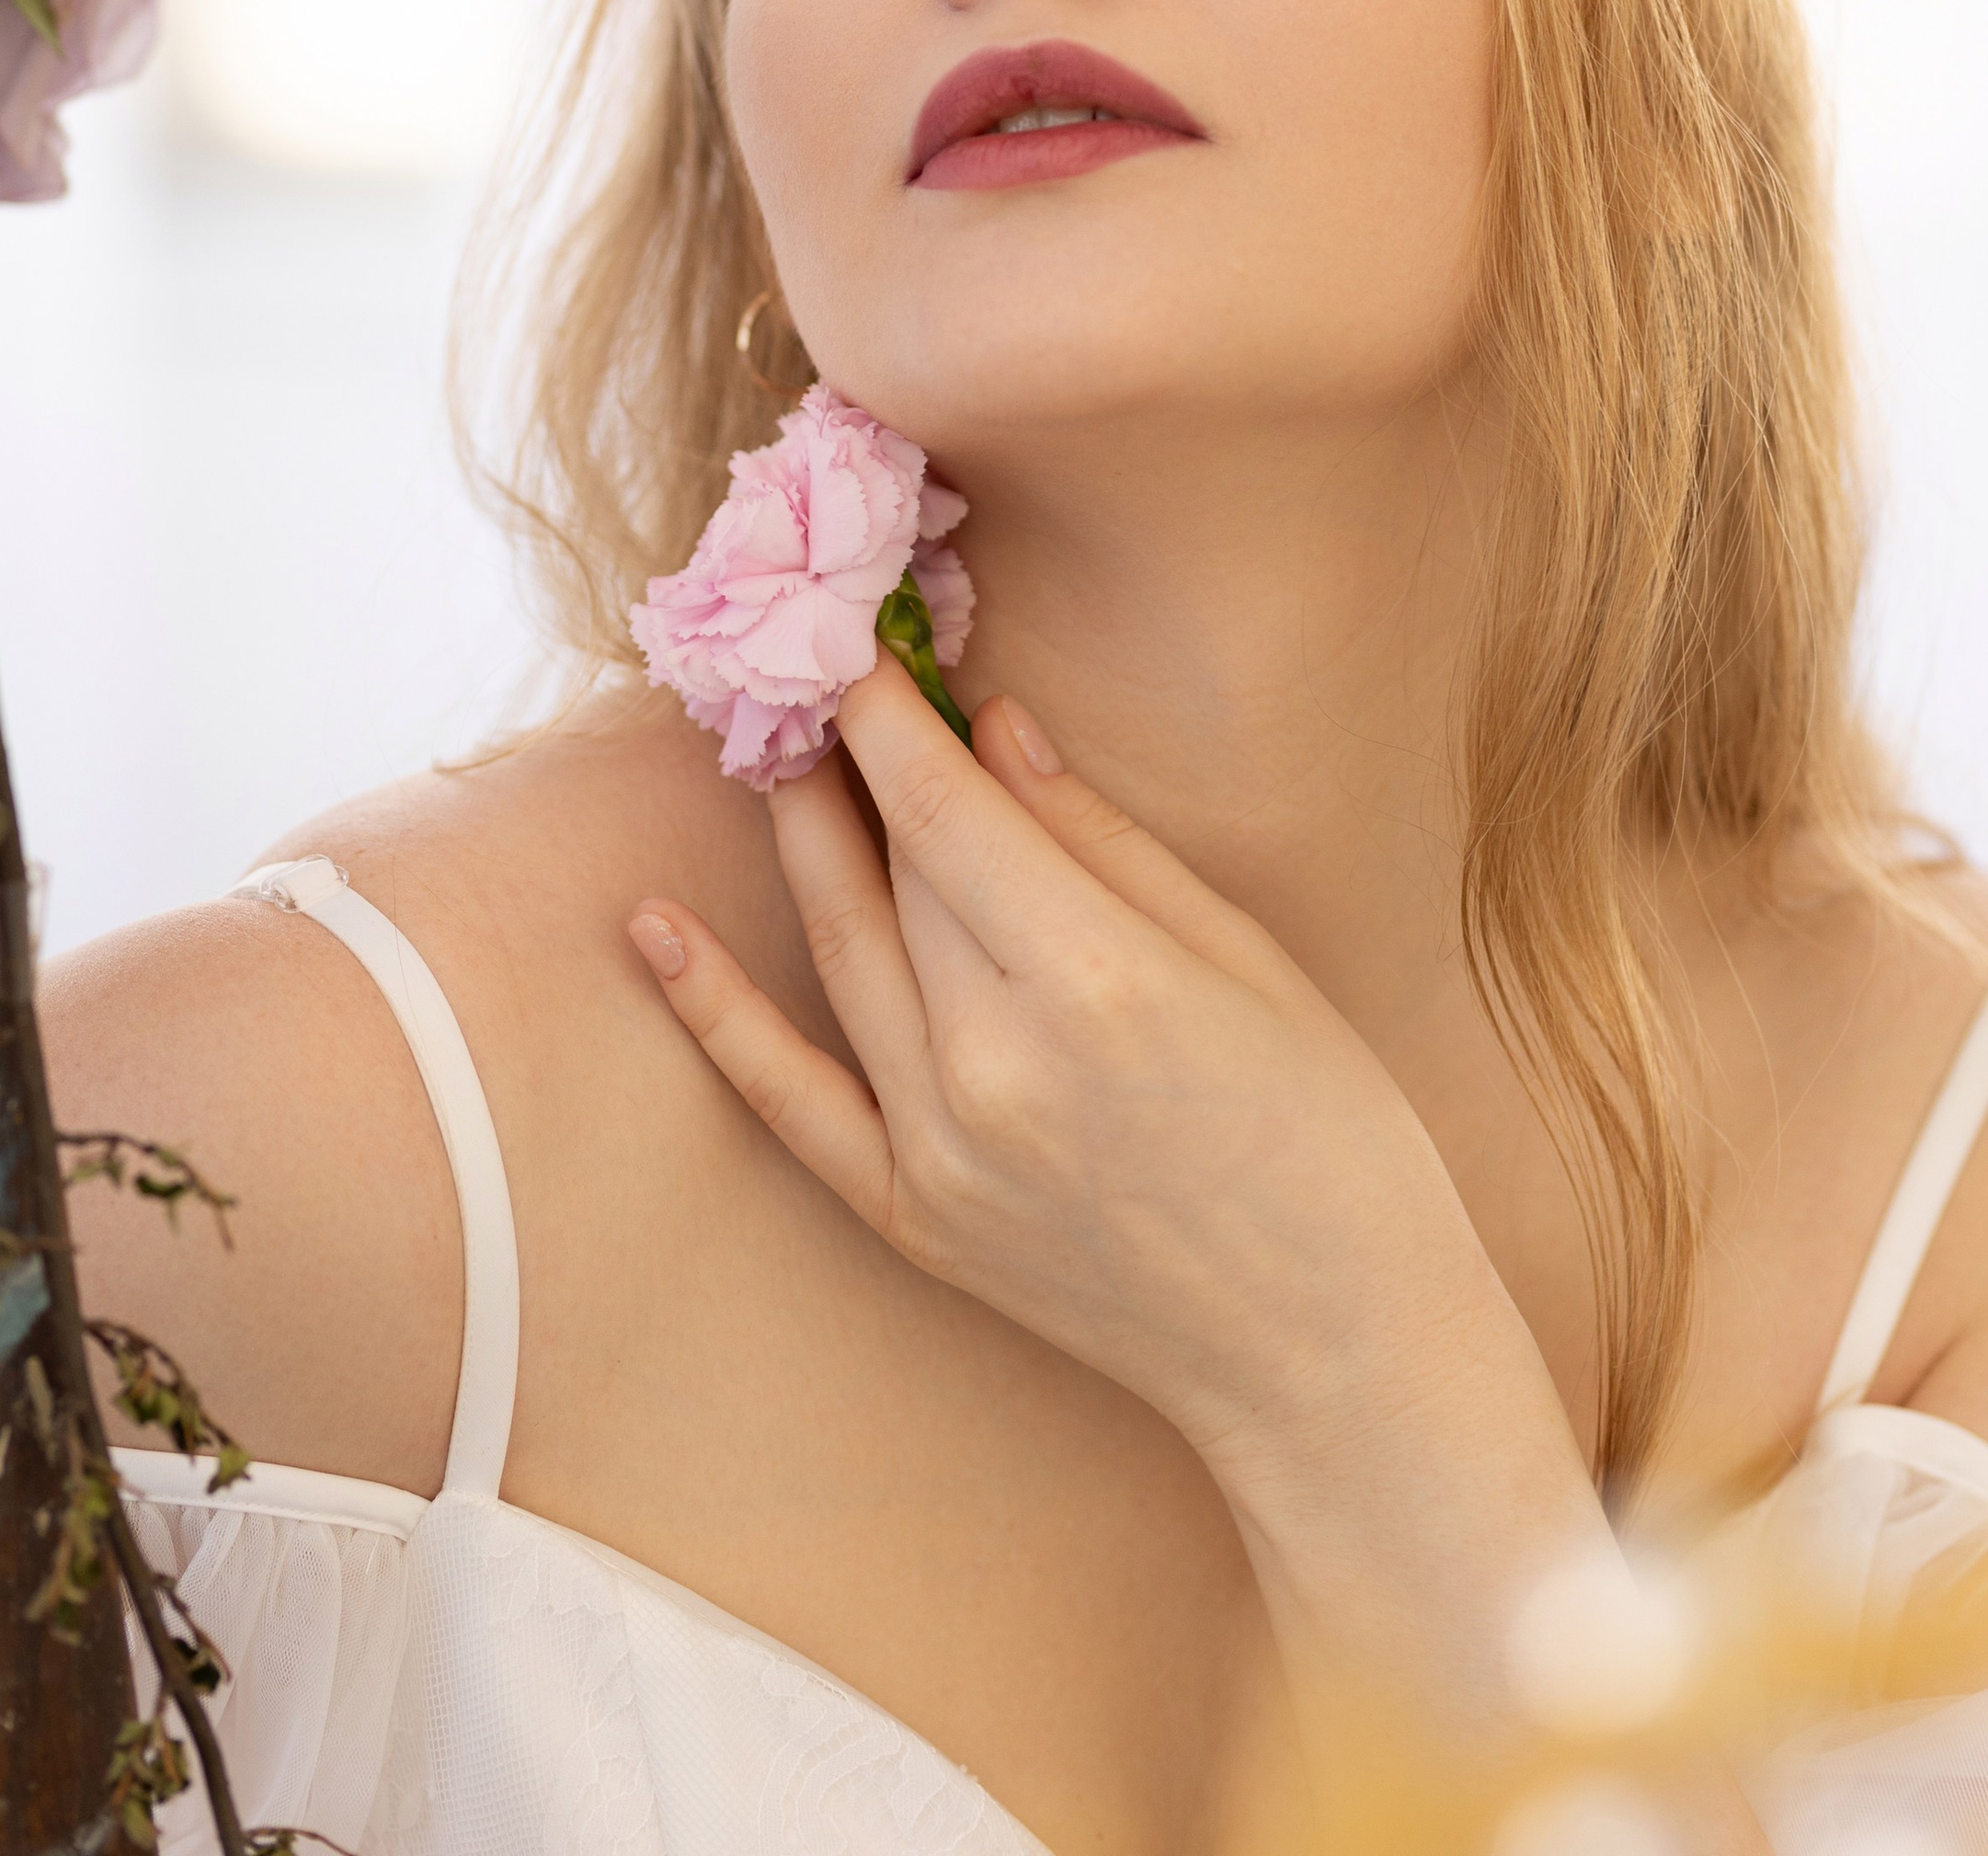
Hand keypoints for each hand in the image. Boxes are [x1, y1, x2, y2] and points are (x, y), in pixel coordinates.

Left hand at [628, 663, 1610, 1733]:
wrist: (1334, 1353)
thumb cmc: (1332, 1135)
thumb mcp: (1246, 955)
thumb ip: (1102, 837)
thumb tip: (993, 725)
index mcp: (1098, 980)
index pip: (946, 809)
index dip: (887, 712)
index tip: (854, 635)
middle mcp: (995, 1061)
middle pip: (900, 869)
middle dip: (865, 761)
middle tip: (831, 670)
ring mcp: (942, 1149)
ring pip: (844, 950)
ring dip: (802, 839)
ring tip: (775, 746)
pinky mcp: (915, 1218)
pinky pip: (790, 1100)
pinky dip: (714, 1013)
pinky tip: (653, 926)